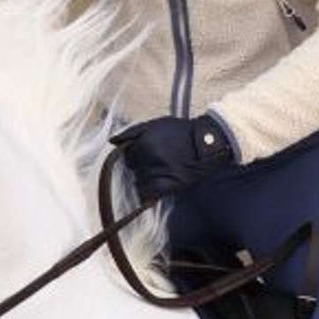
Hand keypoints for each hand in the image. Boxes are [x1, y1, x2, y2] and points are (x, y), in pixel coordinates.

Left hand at [115, 111, 238, 201]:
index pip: (127, 157)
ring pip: (140, 182)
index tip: (146, 156)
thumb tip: (112, 141)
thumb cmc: (181, 132)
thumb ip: (132, 132)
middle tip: (156, 164)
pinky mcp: (169, 185)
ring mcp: (159, 171)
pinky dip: (151, 193)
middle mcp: (149, 157)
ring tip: (161, 173)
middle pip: (134, 170)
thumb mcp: (155, 124)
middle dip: (141, 168)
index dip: (135, 157)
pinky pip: (149, 194)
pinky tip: (158, 187)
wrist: (206, 143)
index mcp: (144, 142)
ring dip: (147, 181)